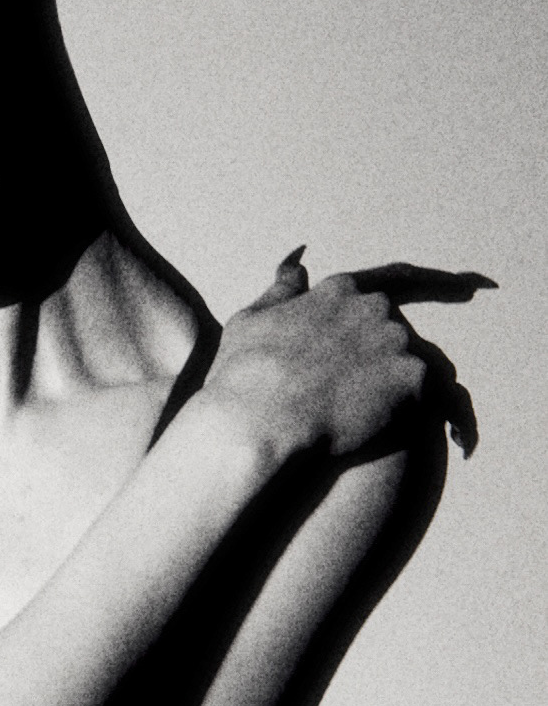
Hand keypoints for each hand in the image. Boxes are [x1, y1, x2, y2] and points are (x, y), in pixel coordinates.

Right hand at [205, 247, 493, 463]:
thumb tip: (298, 263)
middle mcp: (374, 307)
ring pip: (424, 363)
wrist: (258, 420)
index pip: (393, 279)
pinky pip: (442, 396)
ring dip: (413, 390)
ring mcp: (395, 340)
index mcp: (338, 290)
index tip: (462, 287)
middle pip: (401, 330)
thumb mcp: (252, 319)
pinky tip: (454, 442)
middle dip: (392, 358)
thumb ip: (282, 291)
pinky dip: (448, 418)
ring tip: (429, 426)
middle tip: (385, 394)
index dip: (429, 282)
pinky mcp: (412, 377)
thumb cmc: (243, 375)